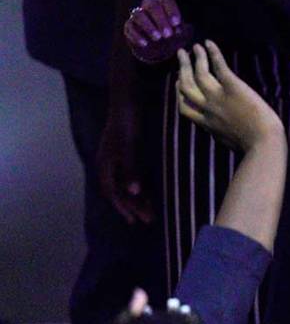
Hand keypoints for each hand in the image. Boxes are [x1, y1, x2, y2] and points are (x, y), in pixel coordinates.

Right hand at [97, 101, 152, 223]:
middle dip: (133, 206)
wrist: (126, 102)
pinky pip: (130, 175)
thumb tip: (133, 192)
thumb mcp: (129, 147)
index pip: (113, 193)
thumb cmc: (126, 124)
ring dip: (137, 198)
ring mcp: (116, 159)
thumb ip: (130, 169)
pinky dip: (139, 185)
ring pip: (125, 184)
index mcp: (105, 165)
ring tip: (150, 211)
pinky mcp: (125, 153)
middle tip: (148, 220)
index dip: (123, 207)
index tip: (134, 220)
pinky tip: (148, 192)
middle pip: (119, 191)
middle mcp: (108, 165)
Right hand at [124, 0, 191, 63]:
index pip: (166, 0)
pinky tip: (145, 43)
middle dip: (160, 20)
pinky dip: (136, 36)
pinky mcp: (129, 26)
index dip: (171, 10)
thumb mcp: (181, 31)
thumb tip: (182, 30)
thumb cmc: (173, 34)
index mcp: (163, 3)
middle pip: (152, 6)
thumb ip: (182, 29)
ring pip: (139, 15)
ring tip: (157, 38)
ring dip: (148, 27)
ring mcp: (137, 15)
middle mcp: (149, 6)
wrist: (159, 45)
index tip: (176, 23)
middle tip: (168, 34)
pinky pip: (129, 27)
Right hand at [176, 41, 283, 151]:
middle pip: (186, 87)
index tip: (178, 81)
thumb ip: (222, 133)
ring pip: (199, 73)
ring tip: (194, 46)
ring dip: (195, 58)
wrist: (264, 143)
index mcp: (206, 124)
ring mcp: (218, 97)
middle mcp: (207, 109)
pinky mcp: (232, 87)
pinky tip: (209, 43)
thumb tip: (224, 132)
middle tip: (181, 56)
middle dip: (182, 69)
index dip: (179, 93)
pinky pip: (219, 66)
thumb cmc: (253, 146)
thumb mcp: (229, 142)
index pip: (184, 107)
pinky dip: (213, 53)